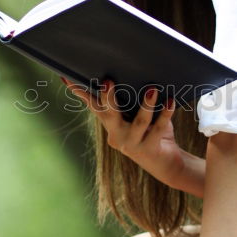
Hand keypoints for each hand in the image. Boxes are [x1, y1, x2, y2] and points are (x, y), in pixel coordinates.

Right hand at [63, 79, 188, 187]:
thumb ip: (134, 101)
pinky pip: (158, 128)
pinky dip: (165, 114)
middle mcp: (117, 135)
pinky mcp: (148, 149)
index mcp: (111, 125)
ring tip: (152, 89)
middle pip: (109, 114)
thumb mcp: (138, 116)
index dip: (80, 92)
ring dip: (146, 104)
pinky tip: (170, 101)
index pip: (93, 106)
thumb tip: (138, 72)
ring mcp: (132, 144)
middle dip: (107, 97)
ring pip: (138, 122)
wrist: (165, 164)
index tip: (66, 77)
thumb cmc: (151, 133)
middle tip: (108, 81)